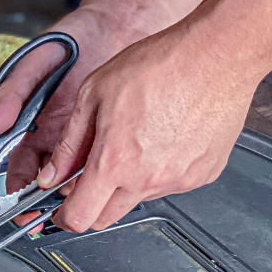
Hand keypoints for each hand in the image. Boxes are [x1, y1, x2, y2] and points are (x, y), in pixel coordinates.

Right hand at [0, 6, 128, 193]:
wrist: (120, 25)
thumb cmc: (75, 40)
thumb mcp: (34, 62)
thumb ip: (11, 93)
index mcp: (26, 126)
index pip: (14, 170)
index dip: (13, 195)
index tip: (17, 211)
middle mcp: (51, 138)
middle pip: (41, 182)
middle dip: (43, 202)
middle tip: (48, 213)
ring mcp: (78, 139)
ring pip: (70, 178)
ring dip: (71, 190)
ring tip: (76, 196)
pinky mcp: (104, 137)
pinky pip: (96, 164)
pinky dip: (97, 173)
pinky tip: (100, 178)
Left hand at [38, 21, 258, 230]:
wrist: (219, 53)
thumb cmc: (161, 64)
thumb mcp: (94, 94)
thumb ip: (69, 143)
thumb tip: (51, 175)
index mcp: (114, 162)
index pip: (80, 218)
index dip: (64, 217)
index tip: (61, 209)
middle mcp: (147, 178)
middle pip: (106, 218)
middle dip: (90, 205)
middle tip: (90, 178)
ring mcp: (178, 180)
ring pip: (138, 199)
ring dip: (127, 184)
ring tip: (136, 141)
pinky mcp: (203, 174)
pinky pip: (170, 185)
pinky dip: (159, 172)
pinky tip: (163, 139)